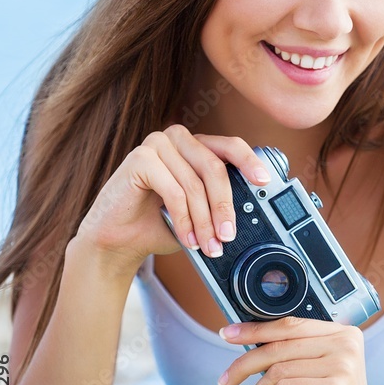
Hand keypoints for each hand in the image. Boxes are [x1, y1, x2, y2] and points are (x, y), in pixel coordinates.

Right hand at [73, 124, 271, 275]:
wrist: (118, 242)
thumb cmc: (159, 225)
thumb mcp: (198, 213)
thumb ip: (219, 205)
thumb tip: (251, 212)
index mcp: (195, 146)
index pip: (230, 146)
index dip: (250, 162)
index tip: (265, 182)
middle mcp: (178, 138)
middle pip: (214, 168)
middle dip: (224, 206)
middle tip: (228, 236)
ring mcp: (157, 143)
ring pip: (195, 183)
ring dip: (203, 220)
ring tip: (207, 246)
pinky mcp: (139, 158)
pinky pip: (174, 190)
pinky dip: (183, 219)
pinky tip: (186, 238)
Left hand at [217, 316, 383, 384]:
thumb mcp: (310, 374)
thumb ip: (293, 352)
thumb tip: (249, 337)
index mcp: (343, 333)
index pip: (290, 324)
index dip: (256, 329)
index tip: (228, 334)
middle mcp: (346, 343)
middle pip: (280, 346)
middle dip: (245, 364)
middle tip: (224, 381)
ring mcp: (343, 366)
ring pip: (278, 369)